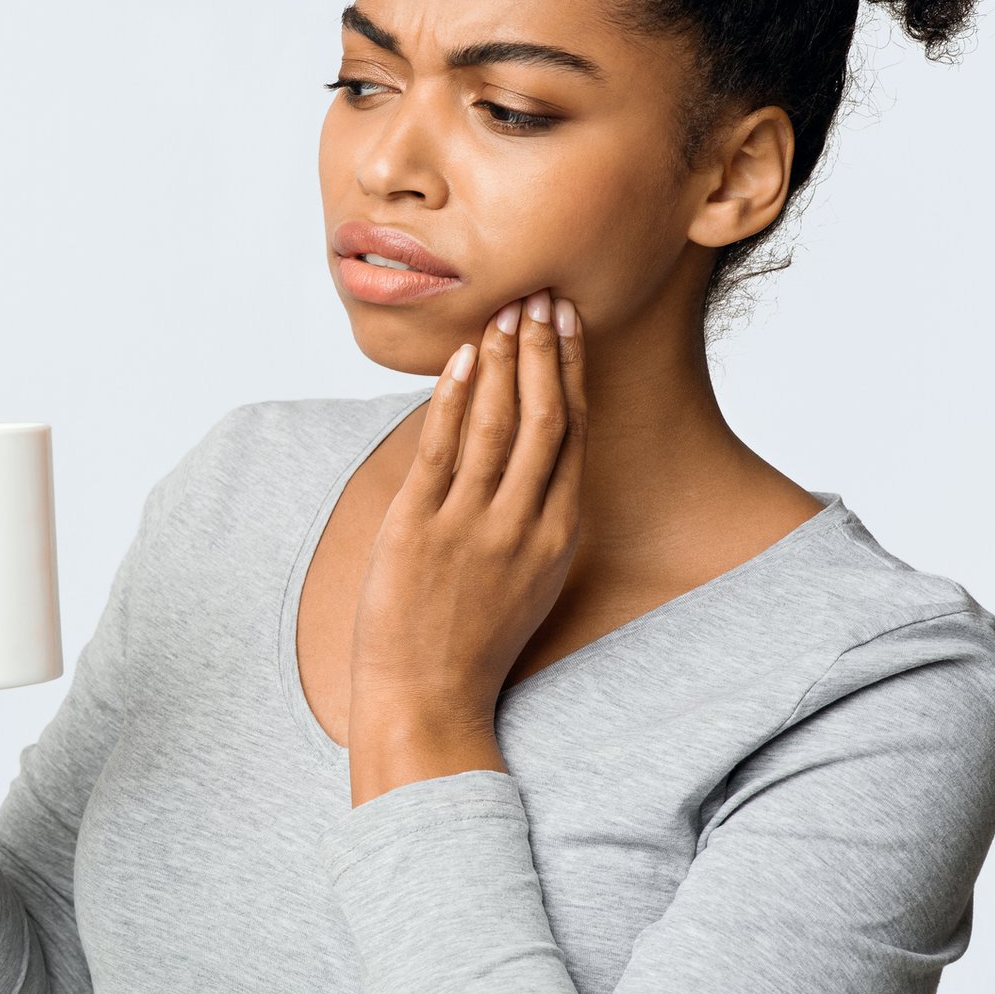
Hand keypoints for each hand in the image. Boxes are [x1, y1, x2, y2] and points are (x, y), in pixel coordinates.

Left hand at [349, 288, 587, 734]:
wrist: (428, 697)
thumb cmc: (472, 638)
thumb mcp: (527, 578)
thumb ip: (534, 517)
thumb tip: (528, 453)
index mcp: (558, 534)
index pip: (574, 433)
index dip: (571, 370)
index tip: (567, 322)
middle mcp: (523, 524)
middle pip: (545, 417)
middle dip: (544, 349)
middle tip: (542, 295)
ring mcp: (472, 526)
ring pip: (497, 424)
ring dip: (503, 361)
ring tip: (505, 312)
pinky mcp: (420, 528)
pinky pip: (441, 449)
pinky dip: (453, 397)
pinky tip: (461, 358)